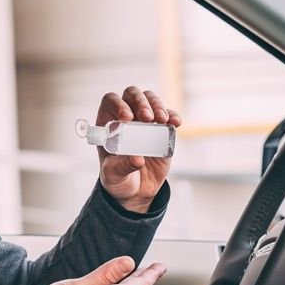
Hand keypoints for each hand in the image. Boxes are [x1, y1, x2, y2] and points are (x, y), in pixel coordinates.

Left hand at [96, 87, 181, 212]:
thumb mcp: (114, 175)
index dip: (118, 104)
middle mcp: (126, 117)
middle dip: (140, 102)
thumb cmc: (118, 178)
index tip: (127, 117)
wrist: (135, 189)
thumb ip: (122, 167)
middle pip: (132, 95)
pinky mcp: (162, 129)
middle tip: (147, 118)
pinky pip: (168, 115)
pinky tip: (175, 122)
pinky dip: (173, 115)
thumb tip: (138, 159)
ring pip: (150, 99)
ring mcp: (145, 121)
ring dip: (157, 105)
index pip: (110, 101)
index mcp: (108, 123)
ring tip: (161, 120)